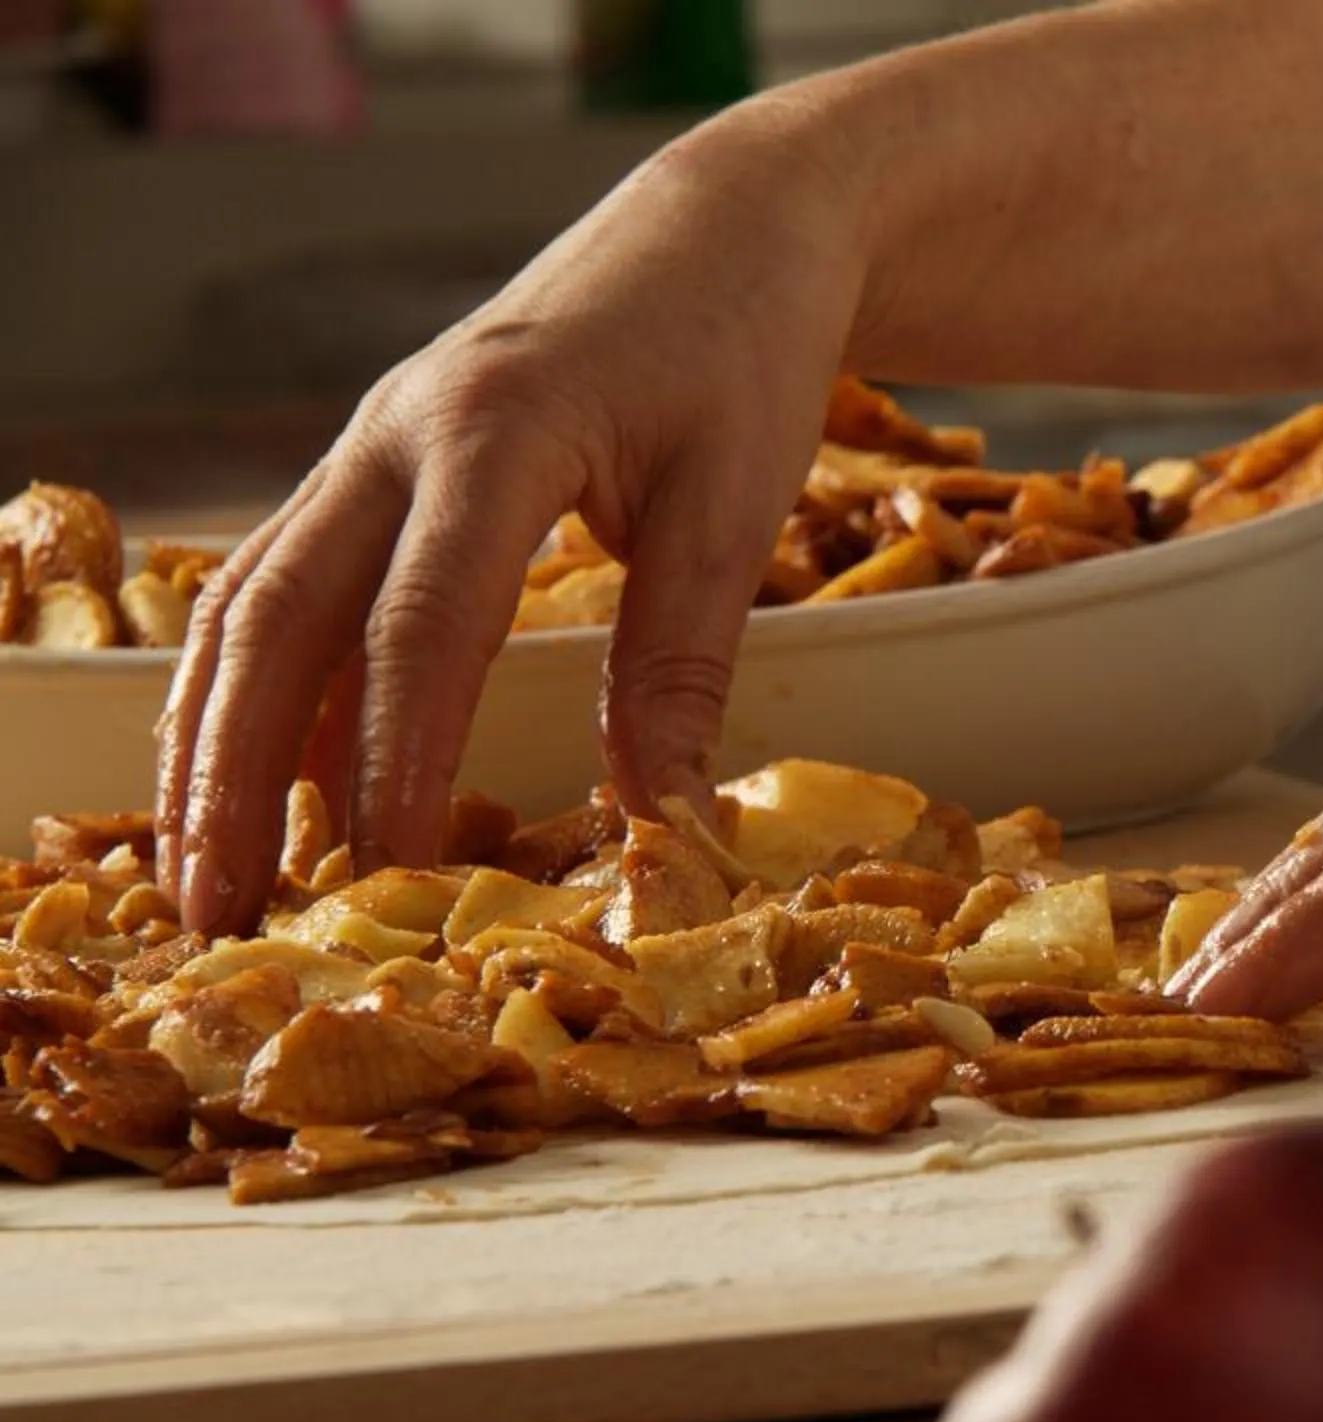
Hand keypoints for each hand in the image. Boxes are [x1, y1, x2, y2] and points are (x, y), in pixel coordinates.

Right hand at [157, 102, 873, 933]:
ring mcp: (370, 448)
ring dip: (214, 743)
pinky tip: (242, 781)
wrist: (726, 226)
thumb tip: (662, 824)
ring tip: (198, 875)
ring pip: (255, 605)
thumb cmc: (740, 352)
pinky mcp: (375, 469)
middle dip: (239, 774)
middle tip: (220, 911)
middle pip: (285, 620)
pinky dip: (252, 689)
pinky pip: (284, 586)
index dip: (396, 761)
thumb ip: (683, 664)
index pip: (421, 627)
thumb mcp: (735, 503)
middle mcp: (396, 436)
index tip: (388, 877)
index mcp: (494, 434)